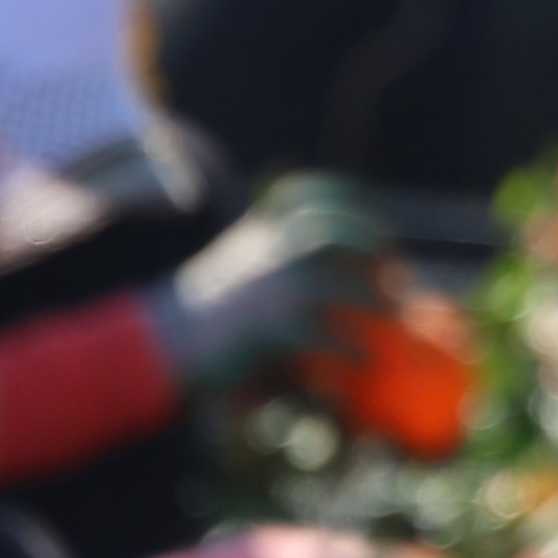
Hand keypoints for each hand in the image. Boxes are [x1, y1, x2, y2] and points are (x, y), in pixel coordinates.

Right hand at [150, 183, 398, 397]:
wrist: (161, 342)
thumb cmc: (204, 313)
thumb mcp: (238, 268)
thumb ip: (273, 257)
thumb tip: (323, 264)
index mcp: (262, 232)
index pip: (315, 197)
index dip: (355, 207)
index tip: (380, 229)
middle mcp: (269, 252)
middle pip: (337, 232)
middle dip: (373, 247)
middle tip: (396, 274)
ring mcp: (271, 288)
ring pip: (340, 284)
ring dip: (374, 300)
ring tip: (394, 318)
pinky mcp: (271, 329)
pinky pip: (325, 336)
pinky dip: (350, 348)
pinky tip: (363, 360)